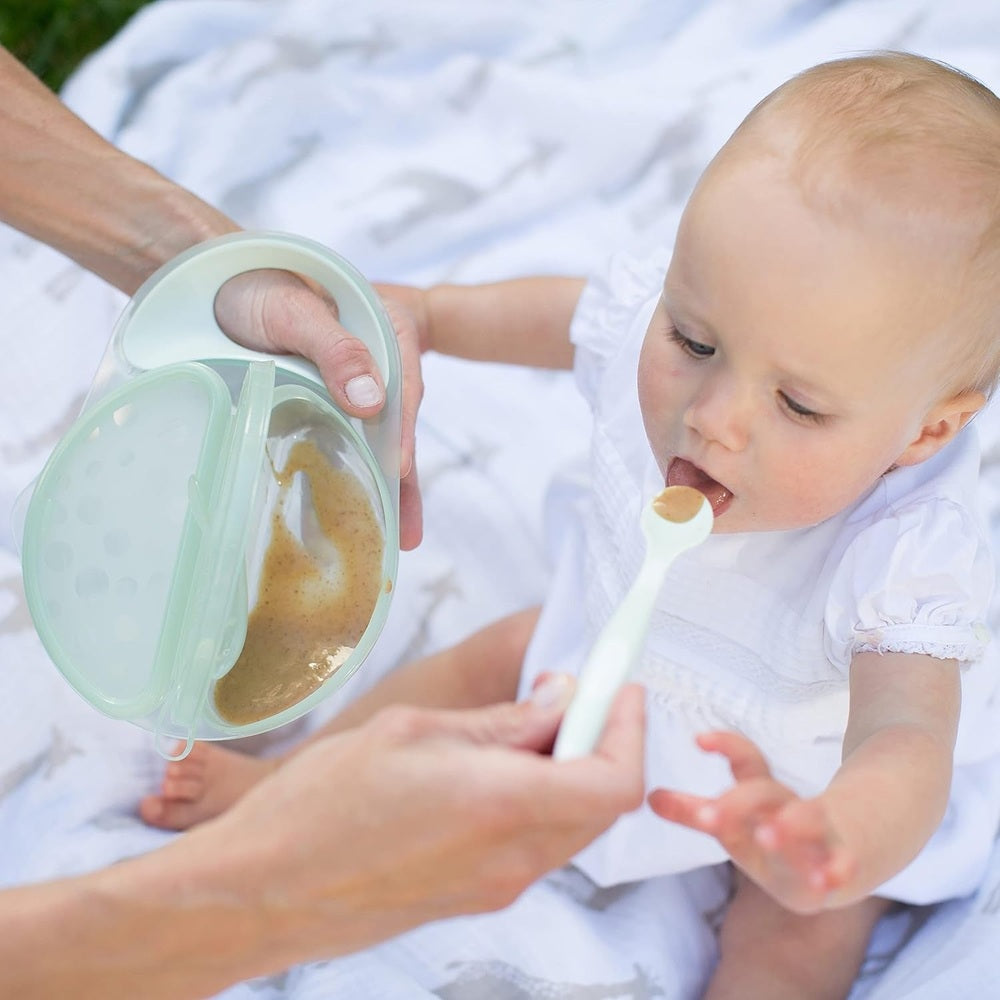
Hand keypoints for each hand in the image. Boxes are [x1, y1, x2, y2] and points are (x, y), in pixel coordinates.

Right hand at [186, 682, 645, 962]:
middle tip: (574, 697)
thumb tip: (558, 702)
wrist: (262, 890)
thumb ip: (500, 723)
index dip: (628, 730)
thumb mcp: (414, 731)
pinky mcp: (473, 897)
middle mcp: (512, 859)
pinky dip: (537, 801)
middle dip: (601, 743)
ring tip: (525, 727)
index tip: (617, 689)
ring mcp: (495, 887)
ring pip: (569, 826)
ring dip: (568, 772)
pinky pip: (533, 845)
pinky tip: (494, 769)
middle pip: (599, 804)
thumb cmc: (321, 805)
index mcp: (503, 806)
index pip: (614, 780)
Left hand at [213, 269, 424, 548]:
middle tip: (408, 530)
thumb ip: (335, 347)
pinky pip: (355, 442)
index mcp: (387, 331)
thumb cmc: (263, 288)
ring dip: (390, 488)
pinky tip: (361, 510)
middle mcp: (382, 363)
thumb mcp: (296, 310)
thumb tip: (372, 402)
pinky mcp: (337, 405)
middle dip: (404, 479)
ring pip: (381, 441)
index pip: (403, 384)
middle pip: (399, 424)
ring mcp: (361, 388)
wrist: (229, 285)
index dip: (401, 429)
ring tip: (400, 538)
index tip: (399, 468)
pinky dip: (360, 475)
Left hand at [648, 731, 855, 913]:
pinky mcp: (843, 864)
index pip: (747, 759)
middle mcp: (789, 806)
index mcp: (763, 793)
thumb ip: (694, 812)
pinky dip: (837, 870)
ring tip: (767, 835)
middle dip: (739, 802)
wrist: (851, 848)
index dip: (726, 745)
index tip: (697, 738)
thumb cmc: (778, 833)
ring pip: (808, 820)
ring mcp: (820, 833)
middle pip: (767, 792)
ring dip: (788, 826)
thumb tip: (649, 798)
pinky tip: (827, 880)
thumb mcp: (737, 823)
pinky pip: (844, 865)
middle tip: (710, 816)